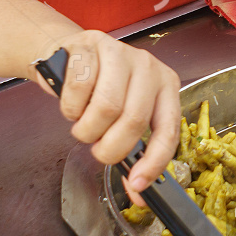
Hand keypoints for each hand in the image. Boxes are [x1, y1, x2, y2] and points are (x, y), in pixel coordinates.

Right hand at [29, 29, 181, 204]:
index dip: (153, 162)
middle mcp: (149, 67)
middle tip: (97, 148)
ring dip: (87, 129)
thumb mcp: (124, 114)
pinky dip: (70, 107)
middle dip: (110, 148)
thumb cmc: (98, 89)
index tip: (137, 185)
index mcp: (166, 85)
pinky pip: (79, 88)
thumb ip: (133, 149)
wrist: (67, 55)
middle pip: (134, 121)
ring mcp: (120, 52)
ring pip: (106, 107)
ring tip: (83, 125)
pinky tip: (72, 104)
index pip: (168, 130)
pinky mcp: (90, 45)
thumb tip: (137, 190)